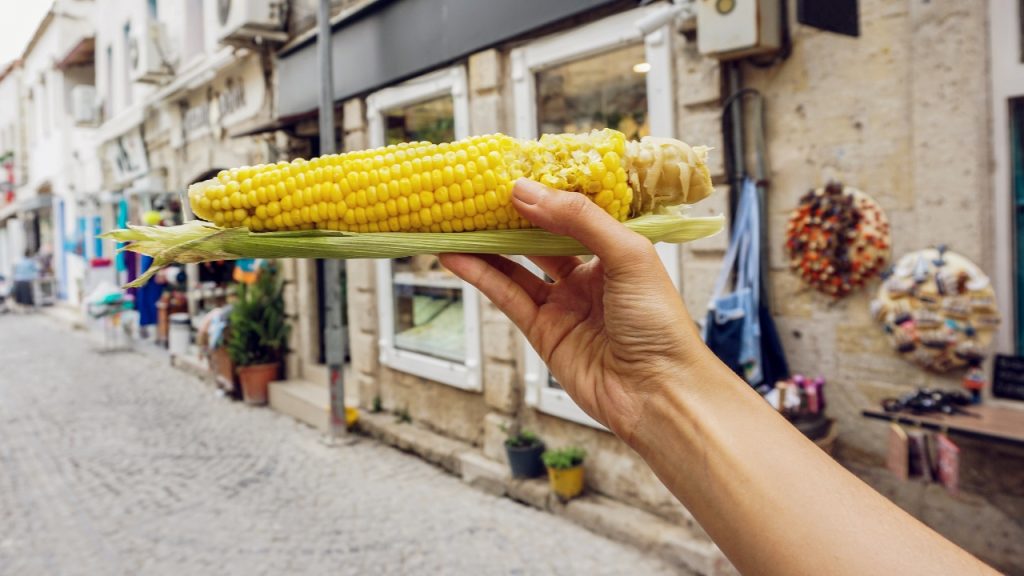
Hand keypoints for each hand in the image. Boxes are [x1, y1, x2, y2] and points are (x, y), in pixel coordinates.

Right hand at [440, 179, 707, 442]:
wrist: (658, 393)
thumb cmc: (659, 323)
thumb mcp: (627, 255)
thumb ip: (578, 219)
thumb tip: (527, 191)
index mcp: (616, 252)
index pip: (574, 214)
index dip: (545, 195)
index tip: (512, 175)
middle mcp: (589, 276)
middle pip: (540, 239)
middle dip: (509, 218)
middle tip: (475, 193)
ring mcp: (564, 305)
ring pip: (517, 267)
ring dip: (486, 245)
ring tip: (455, 221)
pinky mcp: (543, 334)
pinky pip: (507, 297)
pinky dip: (481, 276)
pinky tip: (457, 257)